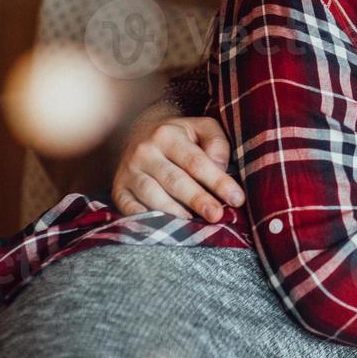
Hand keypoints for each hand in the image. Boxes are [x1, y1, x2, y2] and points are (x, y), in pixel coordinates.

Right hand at [111, 109, 245, 221]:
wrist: (140, 132)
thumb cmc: (181, 136)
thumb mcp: (202, 128)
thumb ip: (217, 143)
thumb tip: (220, 168)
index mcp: (167, 134)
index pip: (196, 162)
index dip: (217, 181)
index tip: (237, 199)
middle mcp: (144, 151)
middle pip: (174, 180)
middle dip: (197, 200)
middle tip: (217, 216)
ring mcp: (128, 171)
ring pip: (151, 195)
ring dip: (173, 213)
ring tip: (192, 226)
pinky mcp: (118, 189)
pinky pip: (128, 208)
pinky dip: (144, 220)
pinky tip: (162, 229)